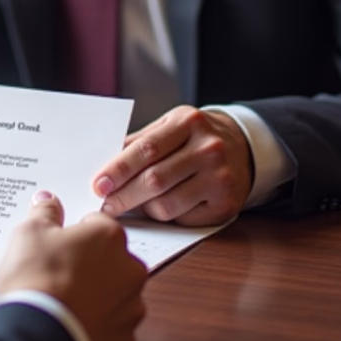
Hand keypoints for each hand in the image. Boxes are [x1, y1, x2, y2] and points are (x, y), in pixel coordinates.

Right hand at [0, 192, 146, 340]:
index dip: (75, 232)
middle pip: (110, 259)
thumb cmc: (38, 280)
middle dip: (89, 264)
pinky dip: (96, 325)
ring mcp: (130, 309)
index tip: (59, 241)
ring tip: (63, 299)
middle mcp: (129, 271)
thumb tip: (48, 201)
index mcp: (109, 237)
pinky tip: (72, 322)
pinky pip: (111, 328)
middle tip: (58, 270)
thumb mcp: (30, 232)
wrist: (40, 336)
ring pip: (115, 295)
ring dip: (96, 296)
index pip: (97, 223)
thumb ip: (45, 213)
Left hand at [93, 106, 253, 225]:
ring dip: (143, 208)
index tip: (98, 183)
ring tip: (132, 203)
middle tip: (105, 204)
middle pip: (155, 180)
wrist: (242, 146)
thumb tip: (104, 163)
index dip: (119, 169)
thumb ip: (139, 142)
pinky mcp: (227, 204)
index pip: (147, 149)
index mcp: (188, 122)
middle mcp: (208, 149)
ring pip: (168, 204)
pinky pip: (184, 218)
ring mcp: (220, 178)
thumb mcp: (169, 126)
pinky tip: (160, 206)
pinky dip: (166, 216)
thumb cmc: (194, 136)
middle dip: (124, 195)